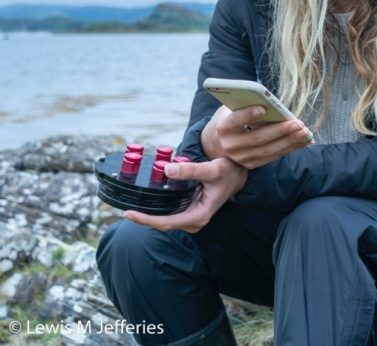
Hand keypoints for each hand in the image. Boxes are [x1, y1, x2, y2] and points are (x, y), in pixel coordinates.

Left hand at [123, 158, 246, 232]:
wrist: (237, 175)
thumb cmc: (228, 172)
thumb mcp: (212, 169)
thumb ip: (191, 170)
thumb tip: (166, 170)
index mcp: (199, 215)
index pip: (167, 223)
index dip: (146, 220)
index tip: (129, 214)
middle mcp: (194, 221)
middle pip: (162, 224)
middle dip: (143, 218)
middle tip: (123, 209)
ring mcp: (191, 218)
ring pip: (164, 220)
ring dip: (148, 215)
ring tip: (130, 207)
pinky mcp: (188, 212)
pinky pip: (168, 215)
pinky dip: (156, 210)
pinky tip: (145, 203)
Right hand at [200, 104, 312, 167]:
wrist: (216, 143)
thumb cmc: (230, 118)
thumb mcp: (232, 108)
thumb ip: (246, 105)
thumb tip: (270, 102)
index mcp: (223, 127)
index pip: (236, 121)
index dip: (248, 114)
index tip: (263, 108)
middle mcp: (230, 145)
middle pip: (258, 138)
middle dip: (280, 130)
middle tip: (298, 123)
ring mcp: (241, 157)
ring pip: (268, 150)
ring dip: (289, 141)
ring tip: (304, 132)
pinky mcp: (251, 164)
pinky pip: (273, 157)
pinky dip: (290, 148)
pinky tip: (303, 141)